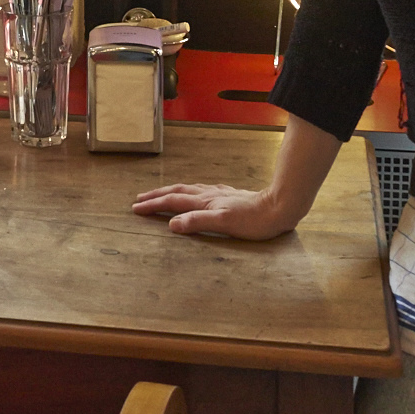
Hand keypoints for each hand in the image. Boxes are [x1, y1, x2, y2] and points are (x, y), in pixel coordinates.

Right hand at [132, 182, 296, 239]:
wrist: (278, 207)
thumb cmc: (254, 220)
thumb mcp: (224, 224)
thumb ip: (197, 222)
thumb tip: (172, 224)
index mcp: (205, 202)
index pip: (173, 202)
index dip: (153, 205)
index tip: (136, 208)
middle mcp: (209, 195)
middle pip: (177, 192)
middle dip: (156, 195)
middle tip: (139, 199)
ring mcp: (219, 194)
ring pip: (188, 189)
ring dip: (171, 192)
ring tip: (160, 194)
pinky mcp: (229, 195)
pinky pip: (201, 190)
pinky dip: (189, 192)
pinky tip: (195, 193)